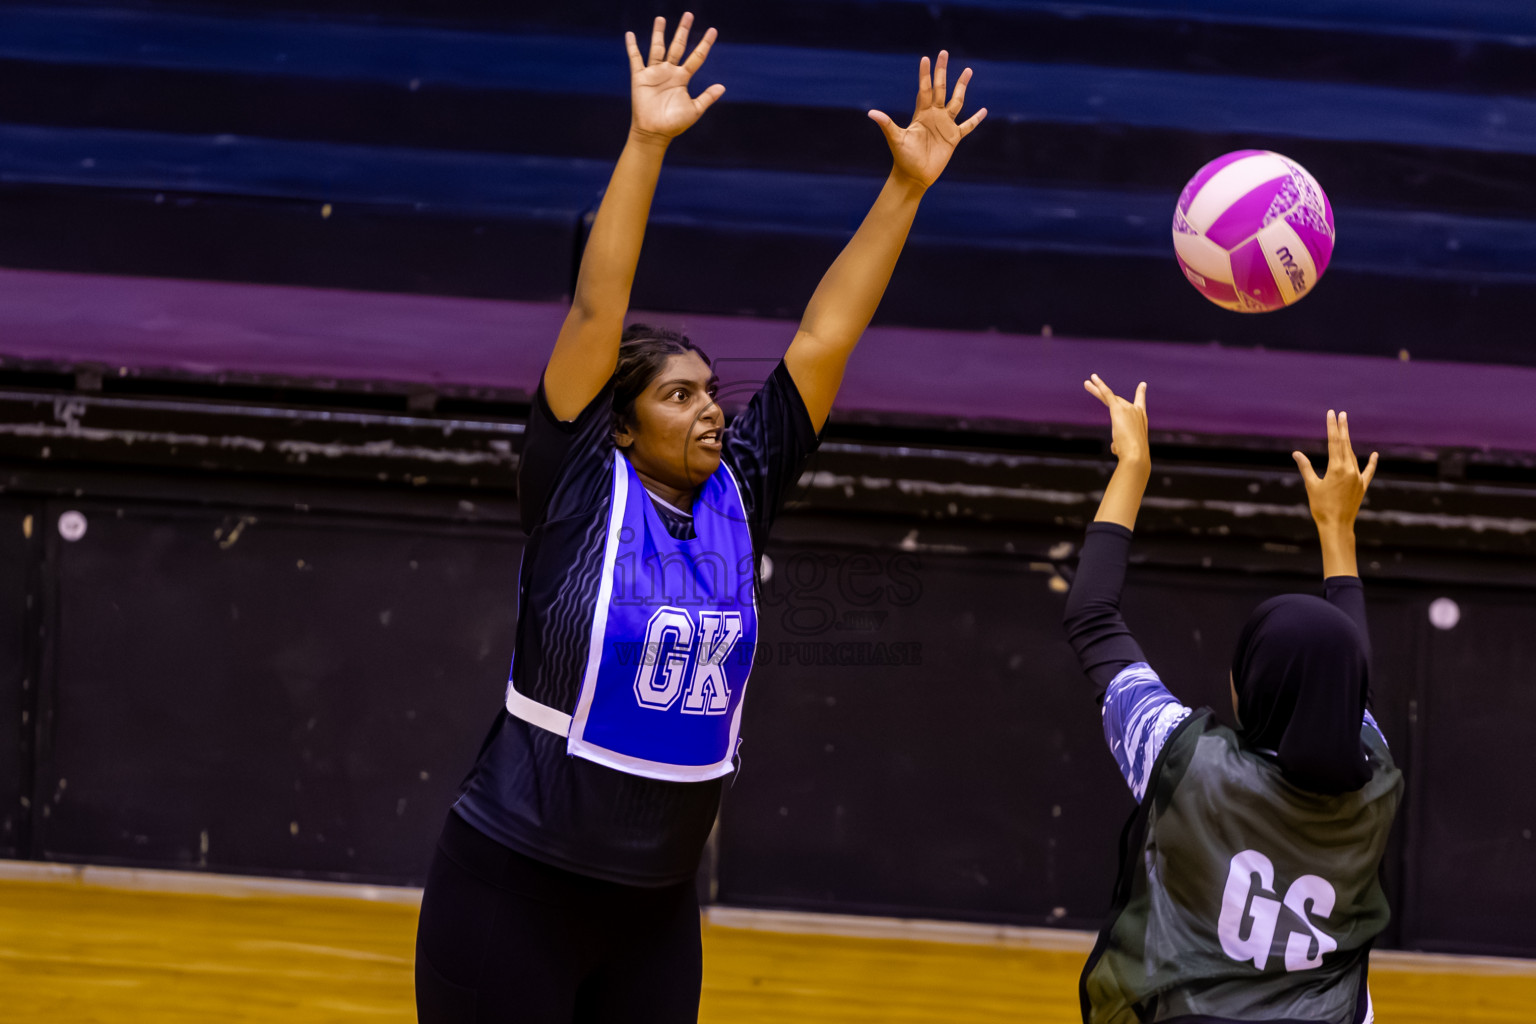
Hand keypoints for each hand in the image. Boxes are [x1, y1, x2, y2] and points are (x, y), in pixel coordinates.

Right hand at [625, 13, 724, 141]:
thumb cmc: (674, 124)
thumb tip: (722, 87)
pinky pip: (635, 58)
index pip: (697, 57)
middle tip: (688, 14)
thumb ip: (707, 97)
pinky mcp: (640, 77)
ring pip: (658, 48)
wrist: (654, 133)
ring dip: (659, 33)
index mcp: (683, 78)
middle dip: (683, 30)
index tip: (713, 30)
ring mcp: (655, 73)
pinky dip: (632, 46)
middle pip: (677, 46)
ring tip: (661, 18)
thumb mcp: (694, 110)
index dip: (705, 44)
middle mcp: (669, 71)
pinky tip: (630, 34)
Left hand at [869, 51, 986, 188]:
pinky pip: (967, 126)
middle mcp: (934, 116)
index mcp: (921, 114)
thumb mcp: (895, 139)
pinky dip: (975, 119)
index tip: (926, 58)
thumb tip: (871, 113)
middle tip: (943, 52)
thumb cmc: (903, 158)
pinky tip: (983, 111)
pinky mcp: (953, 138)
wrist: (914, 176)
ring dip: (961, 87)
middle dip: (942, 71)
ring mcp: (945, 126)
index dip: (925, 74)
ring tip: (968, 70)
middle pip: (940, 88)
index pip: (924, 89)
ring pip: (957, 101)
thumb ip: (886, 124)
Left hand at [1084, 374, 1148, 467]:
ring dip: (1096, 390)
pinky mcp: (1118, 409)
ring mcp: (1127, 408)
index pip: (1140, 403)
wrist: (1136, 455)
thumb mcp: (1126, 449)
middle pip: (1117, 399)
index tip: (1142, 384)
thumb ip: (1119, 444)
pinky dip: (1100, 386)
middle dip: (1103, 393)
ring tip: (1086, 383)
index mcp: (1141, 419)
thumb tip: (1115, 447)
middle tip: (1094, 383)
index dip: (1140, 393)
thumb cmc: (1133, 455)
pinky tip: (1093, 379)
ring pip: (1108, 396)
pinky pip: (1108, 395)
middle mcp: (1136, 410)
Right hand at [1292, 411, 1376, 532]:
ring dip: (1348, 443)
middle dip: (1342, 428)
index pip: (1334, 442)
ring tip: (1345, 431)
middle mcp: (1349, 470)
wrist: (1337, 525)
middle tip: (1342, 414)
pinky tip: (1375, 454)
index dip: (1332, 427)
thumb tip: (1296, 453)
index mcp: (1336, 468)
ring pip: (1353, 456)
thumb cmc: (1321, 507)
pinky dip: (1372, 462)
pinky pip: (1368, 471)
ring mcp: (1358, 477)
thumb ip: (1306, 467)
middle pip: (1345, 444)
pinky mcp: (1362, 486)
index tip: (1332, 414)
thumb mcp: (1311, 485)